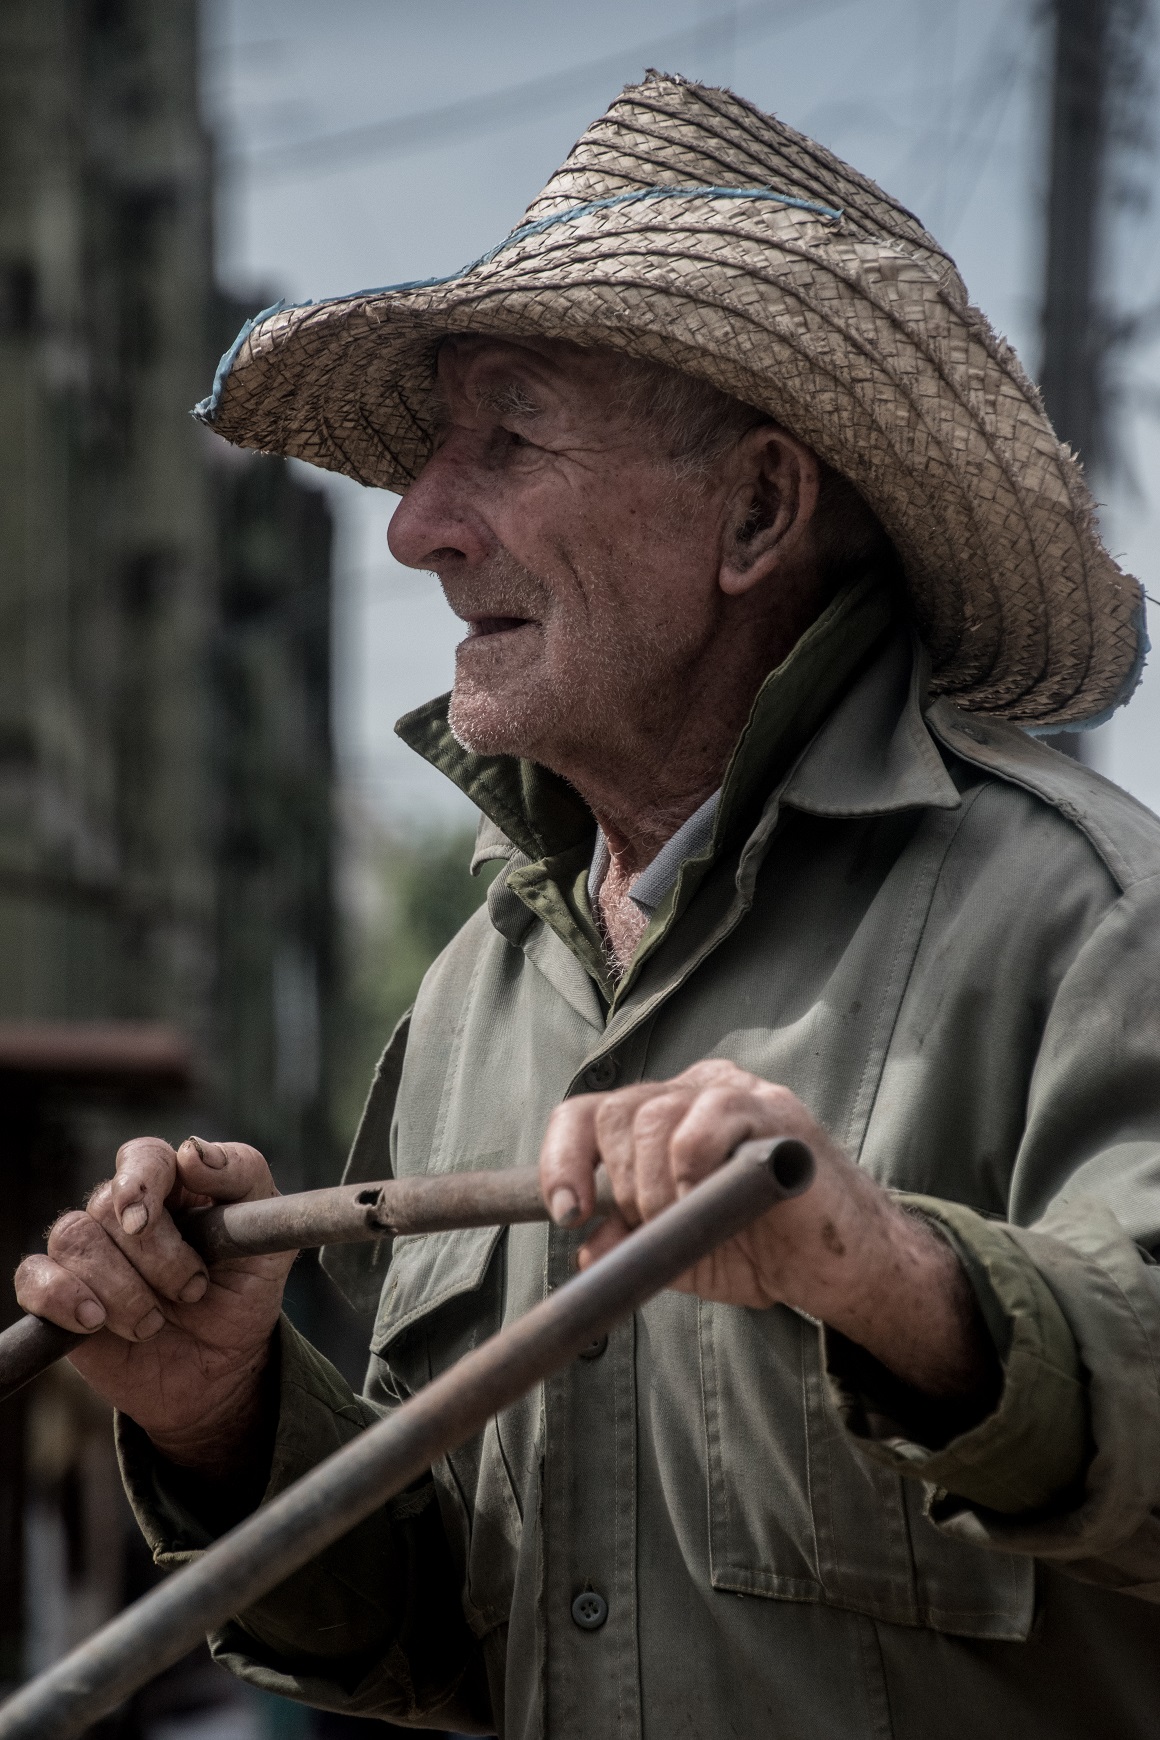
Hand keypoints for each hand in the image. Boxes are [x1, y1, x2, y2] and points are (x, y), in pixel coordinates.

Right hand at [15, 1137, 293, 1472]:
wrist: (222, 1368)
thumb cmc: (244, 1292)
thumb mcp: (267, 1236)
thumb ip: (244, 1178)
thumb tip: (191, 1151)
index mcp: (173, 1185)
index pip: (142, 1157)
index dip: (138, 1182)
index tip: (144, 1218)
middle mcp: (123, 1212)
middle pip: (107, 1205)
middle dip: (155, 1256)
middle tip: (193, 1290)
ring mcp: (89, 1254)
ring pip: (73, 1239)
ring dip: (120, 1288)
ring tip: (154, 1323)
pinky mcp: (60, 1298)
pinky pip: (34, 1279)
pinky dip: (61, 1298)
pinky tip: (95, 1322)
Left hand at [540, 1060, 991, 1399]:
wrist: (837, 1267)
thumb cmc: (758, 1249)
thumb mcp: (678, 1252)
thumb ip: (631, 1244)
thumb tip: (584, 1244)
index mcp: (662, 1115)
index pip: (586, 1114)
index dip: (563, 1159)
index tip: (567, 1213)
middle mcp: (691, 1091)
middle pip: (613, 1114)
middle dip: (623, 1185)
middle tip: (658, 1224)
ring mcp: (732, 1092)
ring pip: (651, 1119)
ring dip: (658, 1187)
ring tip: (692, 1217)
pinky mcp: (771, 1108)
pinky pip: (704, 1122)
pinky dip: (693, 1168)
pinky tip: (715, 1195)